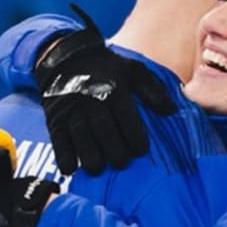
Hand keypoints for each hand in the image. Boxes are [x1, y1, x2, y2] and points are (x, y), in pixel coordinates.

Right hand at [34, 4, 176, 174]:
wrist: (66, 57)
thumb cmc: (106, 67)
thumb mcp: (133, 70)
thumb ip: (153, 90)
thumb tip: (171, 111)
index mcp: (113, 89)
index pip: (126, 116)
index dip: (135, 136)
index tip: (140, 150)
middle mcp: (91, 99)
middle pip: (103, 129)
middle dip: (114, 150)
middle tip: (121, 162)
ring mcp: (71, 110)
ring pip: (81, 136)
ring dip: (90, 156)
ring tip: (99, 168)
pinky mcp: (55, 118)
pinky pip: (58, 139)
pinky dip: (64, 156)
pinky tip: (71, 169)